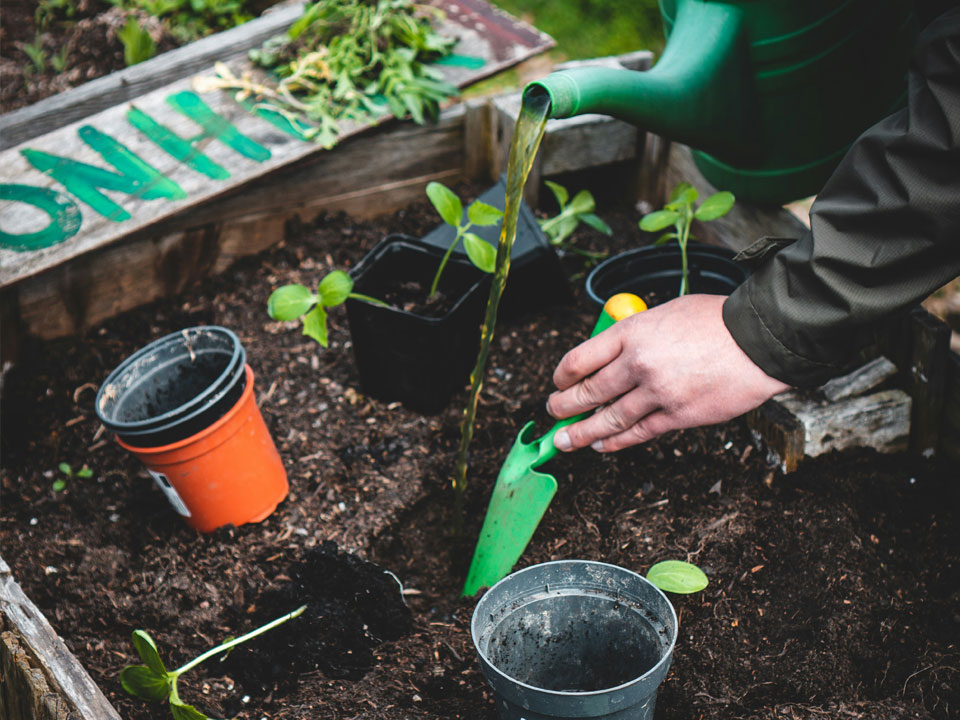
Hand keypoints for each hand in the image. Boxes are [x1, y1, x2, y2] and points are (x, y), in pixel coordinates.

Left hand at [546, 294, 790, 451]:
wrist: (760, 340)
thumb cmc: (716, 322)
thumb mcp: (665, 313)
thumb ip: (636, 333)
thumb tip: (612, 354)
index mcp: (632, 332)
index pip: (580, 358)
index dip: (562, 375)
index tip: (557, 382)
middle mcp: (638, 363)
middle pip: (588, 392)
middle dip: (563, 406)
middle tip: (552, 412)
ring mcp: (657, 393)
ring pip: (608, 419)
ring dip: (581, 433)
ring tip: (564, 440)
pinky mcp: (678, 416)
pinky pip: (638, 433)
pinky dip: (615, 442)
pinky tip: (601, 445)